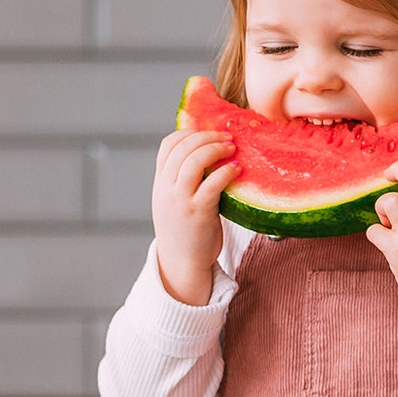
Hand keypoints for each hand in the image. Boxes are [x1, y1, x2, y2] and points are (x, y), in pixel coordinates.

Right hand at [152, 118, 237, 304]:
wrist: (181, 264)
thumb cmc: (185, 232)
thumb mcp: (174, 202)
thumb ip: (182, 180)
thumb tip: (206, 155)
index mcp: (160, 183)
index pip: (168, 145)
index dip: (189, 132)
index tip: (208, 133)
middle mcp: (167, 189)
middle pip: (183, 148)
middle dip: (207, 136)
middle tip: (228, 136)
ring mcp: (180, 200)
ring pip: (194, 160)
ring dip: (216, 148)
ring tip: (233, 148)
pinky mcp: (198, 212)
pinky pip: (212, 183)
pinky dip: (225, 171)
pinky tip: (237, 168)